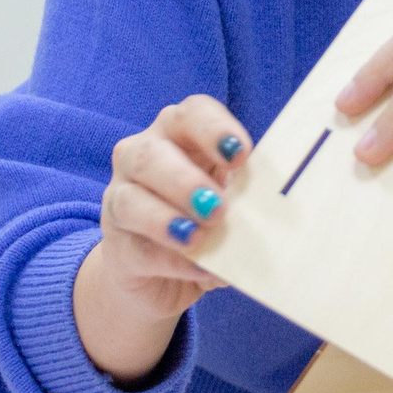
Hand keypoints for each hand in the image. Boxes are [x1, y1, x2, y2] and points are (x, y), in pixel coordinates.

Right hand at [72, 96, 251, 383]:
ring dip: (166, 218)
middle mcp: (140, 160)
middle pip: (150, 153)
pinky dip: (170, 259)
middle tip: (218, 208)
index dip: (213, 129)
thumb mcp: (231, 205)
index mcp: (177, 137)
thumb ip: (246, 199)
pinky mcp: (117, 248)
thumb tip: (276, 210)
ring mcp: (120, 203)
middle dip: (185, 179)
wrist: (161, 279)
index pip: (190, 114)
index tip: (241, 155)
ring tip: (198, 237)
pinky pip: (138, 249)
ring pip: (130, 200)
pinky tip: (198, 269)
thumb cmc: (205, 226)